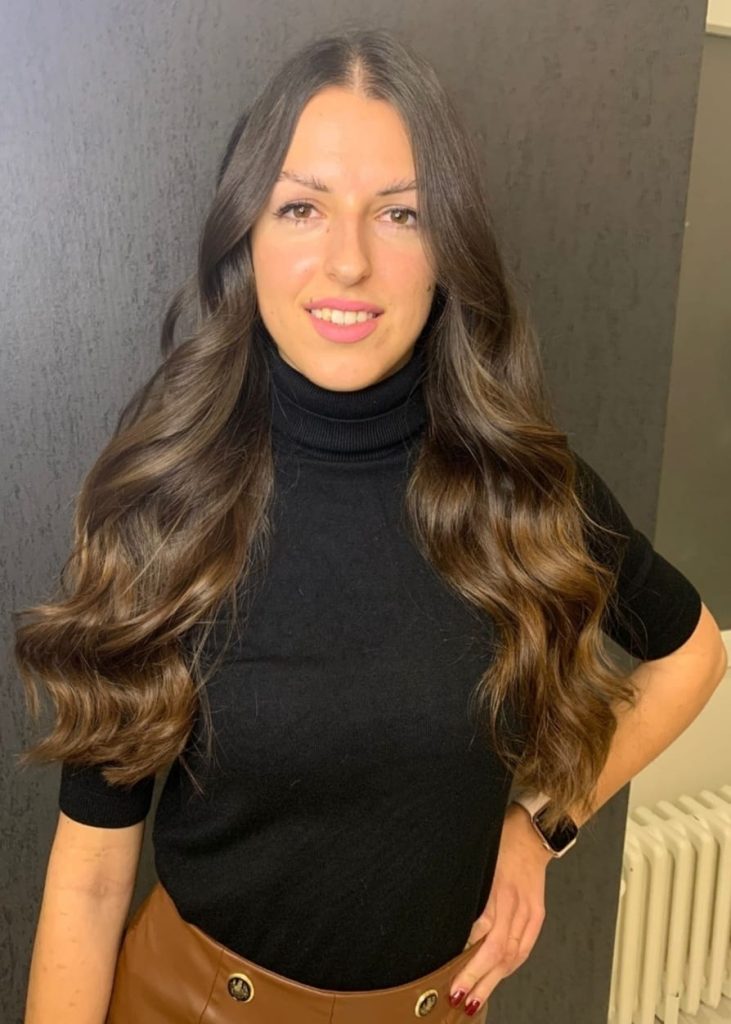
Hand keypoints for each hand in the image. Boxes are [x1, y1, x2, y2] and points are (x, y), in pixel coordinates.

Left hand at [448, 803, 552, 1016]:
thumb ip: (467, 892)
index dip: (470, 960)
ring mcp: (530, 913)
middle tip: (460, 998)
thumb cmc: (501, 841)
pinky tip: (497, 978)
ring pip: (513, 956)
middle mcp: (517, 906)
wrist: (533, 833)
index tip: (452, 976)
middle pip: (499, 952)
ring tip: (475, 999)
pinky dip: (509, 968)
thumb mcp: (477, 862)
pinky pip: (524, 949)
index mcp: (501, 891)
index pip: (485, 935)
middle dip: (479, 980)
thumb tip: (453, 923)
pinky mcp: (536, 916)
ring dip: (493, 981)